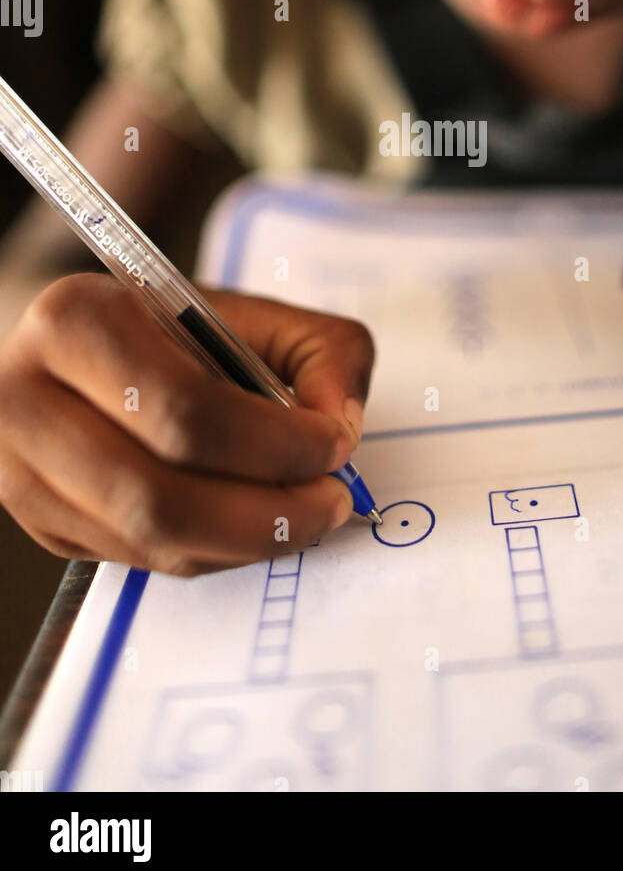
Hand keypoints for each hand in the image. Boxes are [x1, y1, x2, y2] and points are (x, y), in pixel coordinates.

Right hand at [0, 274, 374, 574]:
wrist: (71, 350)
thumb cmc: (166, 328)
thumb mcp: (243, 310)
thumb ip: (318, 348)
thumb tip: (342, 422)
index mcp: (75, 321)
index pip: (184, 407)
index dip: (274, 441)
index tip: (335, 443)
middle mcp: (26, 399)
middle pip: (161, 494)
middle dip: (268, 510)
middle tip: (332, 499)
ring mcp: (19, 472)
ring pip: (150, 541)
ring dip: (247, 542)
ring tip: (305, 515)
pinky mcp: (38, 524)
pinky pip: (140, 561)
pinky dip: (214, 552)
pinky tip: (251, 524)